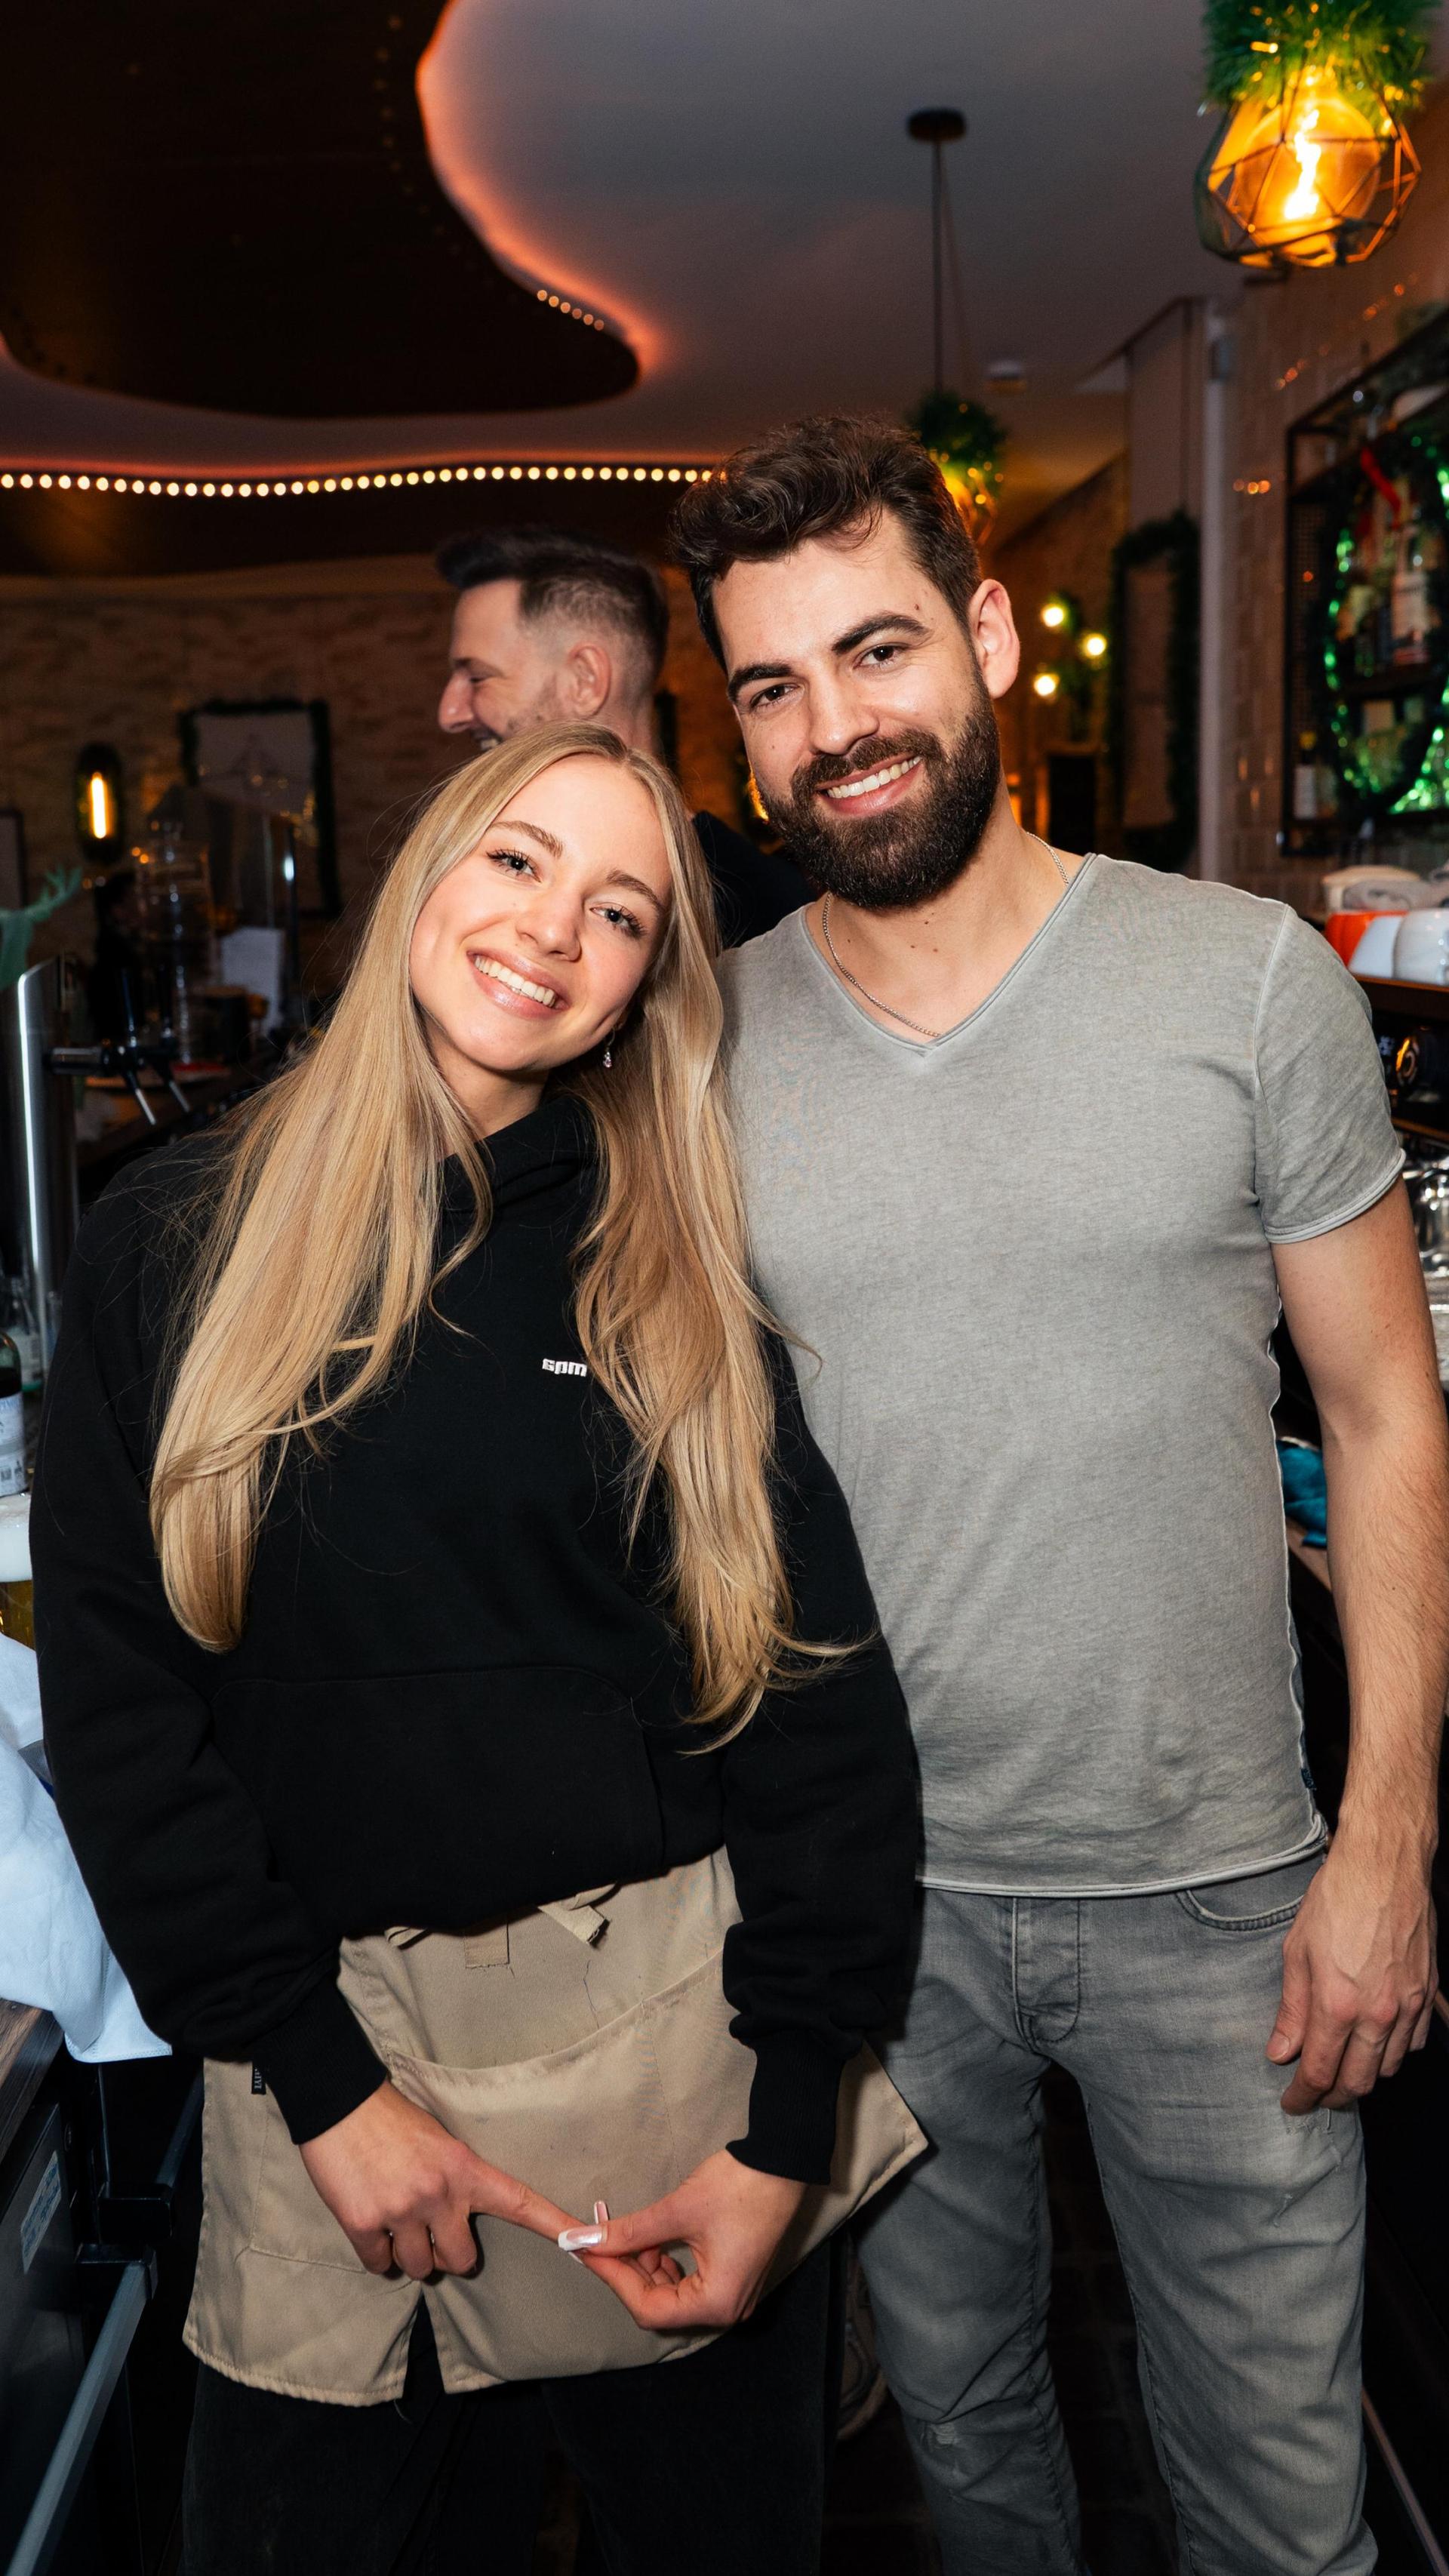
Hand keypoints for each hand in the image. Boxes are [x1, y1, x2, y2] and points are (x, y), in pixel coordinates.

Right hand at [300, 2079, 578, 2279]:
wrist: (339, 2103)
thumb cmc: (392, 2120)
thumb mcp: (440, 2141)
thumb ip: (457, 2180)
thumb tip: (459, 2223)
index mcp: (464, 2168)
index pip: (520, 2202)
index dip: (555, 2225)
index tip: (588, 2243)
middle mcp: (439, 2193)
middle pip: (460, 2260)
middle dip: (446, 2253)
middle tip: (430, 2229)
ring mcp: (401, 2211)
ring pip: (419, 2267)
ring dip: (408, 2253)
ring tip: (395, 2220)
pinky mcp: (363, 2223)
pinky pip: (378, 2264)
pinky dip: (376, 2254)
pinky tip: (371, 2223)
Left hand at [565, 2148, 807, 2330]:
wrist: (782, 2162)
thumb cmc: (737, 2187)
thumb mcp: (677, 2210)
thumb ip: (628, 2233)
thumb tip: (584, 2241)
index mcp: (717, 2303)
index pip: (649, 2308)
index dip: (613, 2278)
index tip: (585, 2252)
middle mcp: (726, 2309)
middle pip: (659, 2304)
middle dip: (627, 2272)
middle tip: (598, 2243)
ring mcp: (732, 2294)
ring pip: (671, 2293)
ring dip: (644, 2266)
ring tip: (626, 2235)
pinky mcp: (732, 2276)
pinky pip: (688, 2282)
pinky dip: (664, 2263)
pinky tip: (650, 2240)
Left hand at [1267, 1832, 1437, 2113]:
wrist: (1385, 1866)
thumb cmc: (1336, 1899)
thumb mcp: (1297, 1951)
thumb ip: (1291, 2009)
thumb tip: (1280, 2051)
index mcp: (1337, 2004)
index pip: (1318, 2072)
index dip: (1302, 2096)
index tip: (1291, 2104)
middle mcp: (1376, 2014)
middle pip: (1357, 2082)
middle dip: (1332, 2096)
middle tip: (1314, 2094)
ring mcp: (1407, 2005)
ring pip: (1388, 2067)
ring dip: (1364, 2076)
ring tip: (1342, 2067)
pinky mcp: (1427, 1993)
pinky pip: (1415, 2042)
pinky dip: (1394, 2052)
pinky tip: (1376, 2042)